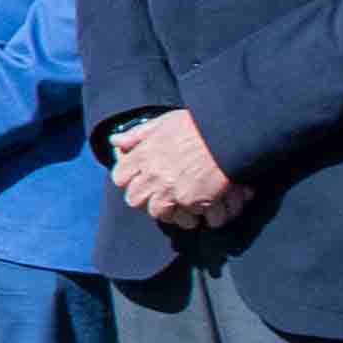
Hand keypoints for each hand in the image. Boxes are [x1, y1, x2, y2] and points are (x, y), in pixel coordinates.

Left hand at [106, 108, 243, 232]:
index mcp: (144, 155)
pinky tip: (201, 213)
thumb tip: (115, 141)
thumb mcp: (162, 123)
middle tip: (160, 197)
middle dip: (145, 200)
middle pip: (135, 201)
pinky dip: (194, 218)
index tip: (138, 182)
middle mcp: (154, 175)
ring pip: (159, 214)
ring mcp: (172, 190)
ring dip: (170, 213)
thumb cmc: (196, 125)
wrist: (226, 133)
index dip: (128, 181)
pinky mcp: (193, 201)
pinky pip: (187, 219)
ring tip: (182, 208)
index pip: (120, 178)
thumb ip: (137, 135)